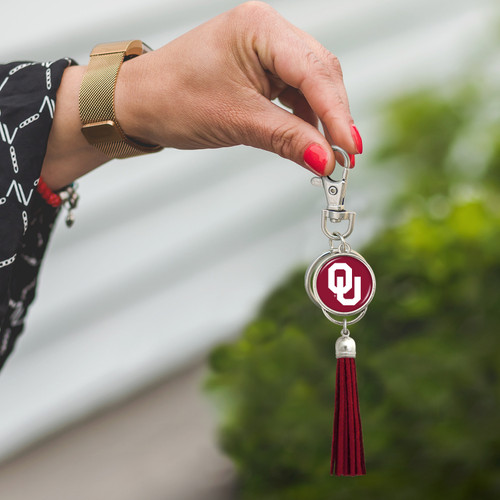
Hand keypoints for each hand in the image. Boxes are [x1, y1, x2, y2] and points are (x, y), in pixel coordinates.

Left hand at [42, 1, 361, 189]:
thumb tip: (326, 160)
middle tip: (344, 156)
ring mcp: (265, 50)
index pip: (314, 72)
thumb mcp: (235, 120)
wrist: (138, 102)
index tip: (350, 149)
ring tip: (329, 154)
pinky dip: (304, 119)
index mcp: (259, 28)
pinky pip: (295, 93)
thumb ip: (286, 139)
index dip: (337, 113)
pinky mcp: (261, 70)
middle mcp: (267, 31)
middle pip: (321, 73)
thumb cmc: (172, 98)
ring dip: (322, 119)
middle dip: (335, 115)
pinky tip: (309, 140)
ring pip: (312, 85)